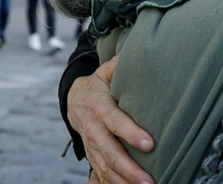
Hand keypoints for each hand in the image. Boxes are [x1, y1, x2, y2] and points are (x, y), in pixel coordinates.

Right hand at [67, 56, 154, 183]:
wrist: (73, 99)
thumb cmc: (98, 84)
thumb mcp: (105, 71)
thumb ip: (119, 64)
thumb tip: (135, 51)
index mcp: (99, 106)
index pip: (116, 122)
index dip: (131, 133)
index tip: (150, 144)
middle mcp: (93, 128)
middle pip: (110, 152)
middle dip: (128, 168)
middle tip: (148, 180)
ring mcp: (91, 145)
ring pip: (105, 167)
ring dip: (123, 180)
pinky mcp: (92, 155)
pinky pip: (100, 173)